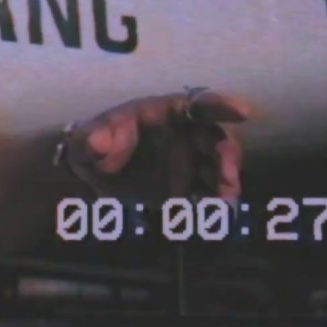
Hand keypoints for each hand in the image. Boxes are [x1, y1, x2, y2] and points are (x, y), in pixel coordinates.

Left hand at [65, 90, 250, 201]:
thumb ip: (90, 139)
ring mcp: (190, 165)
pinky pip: (208, 198)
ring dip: (226, 188)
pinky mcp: (188, 192)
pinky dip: (212, 210)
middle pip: (218, 142)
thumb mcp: (83, 139)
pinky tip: (207, 223)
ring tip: (219, 210)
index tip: (243, 112)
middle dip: (228, 160)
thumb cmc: (91, 145)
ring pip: (219, 172)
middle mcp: (186, 136)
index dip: (221, 105)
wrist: (91, 179)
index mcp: (166, 113)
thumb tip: (97, 144)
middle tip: (228, 184)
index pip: (198, 103)